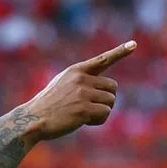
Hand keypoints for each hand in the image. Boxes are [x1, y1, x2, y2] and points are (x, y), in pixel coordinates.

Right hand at [20, 41, 135, 143]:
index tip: (133, 45)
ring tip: (84, 115)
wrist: (32, 119)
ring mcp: (82, 93)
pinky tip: (85, 122)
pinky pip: (105, 113)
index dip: (119, 52)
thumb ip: (82, 82)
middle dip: (106, 99)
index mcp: (76, 70)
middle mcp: (81, 79)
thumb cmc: (47, 105)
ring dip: (102, 111)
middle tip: (91, 108)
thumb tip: (106, 91)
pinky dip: (99, 120)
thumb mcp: (62, 85)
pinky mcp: (83, 109)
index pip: (102, 59)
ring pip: (110, 101)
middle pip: (112, 87)